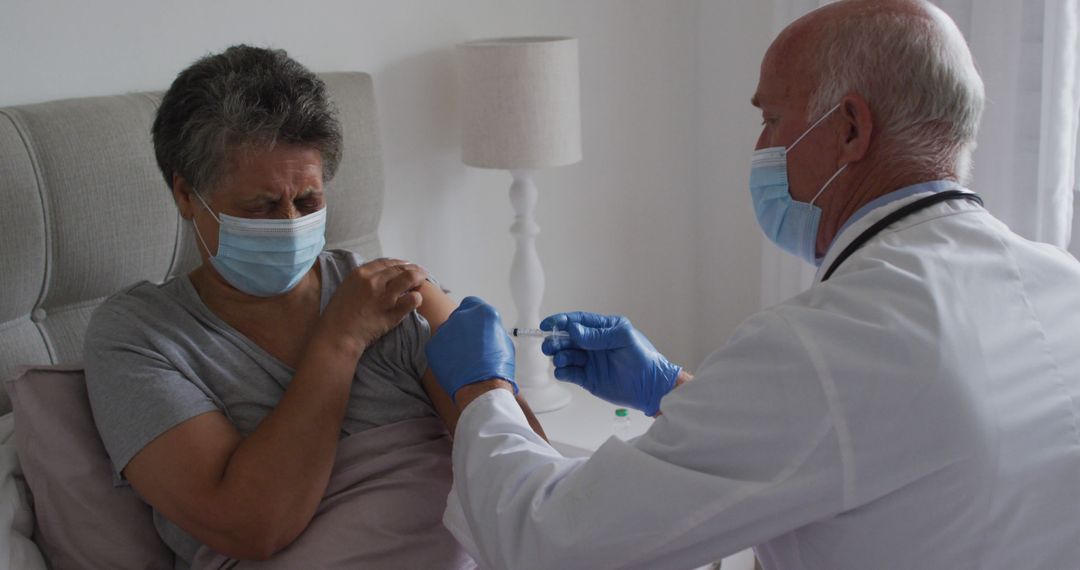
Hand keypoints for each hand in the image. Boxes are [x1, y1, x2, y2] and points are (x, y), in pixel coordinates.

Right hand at [318, 258, 428, 354]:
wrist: (338, 336)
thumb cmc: (339, 315)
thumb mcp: (347, 288)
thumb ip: (363, 279)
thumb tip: (380, 275)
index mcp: (360, 273)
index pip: (387, 262)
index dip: (400, 263)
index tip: (407, 265)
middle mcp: (373, 281)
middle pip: (400, 268)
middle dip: (413, 269)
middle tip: (421, 273)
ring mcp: (384, 297)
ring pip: (409, 278)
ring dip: (419, 278)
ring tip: (424, 281)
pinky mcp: (392, 313)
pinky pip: (412, 300)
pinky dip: (417, 298)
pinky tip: (417, 299)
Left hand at [425, 296, 516, 400]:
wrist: (481, 389)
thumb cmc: (497, 369)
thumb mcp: (504, 343)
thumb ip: (492, 330)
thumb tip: (485, 331)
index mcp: (483, 312)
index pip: (472, 304)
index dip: (473, 315)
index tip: (474, 325)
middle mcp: (462, 316)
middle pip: (459, 316)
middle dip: (463, 327)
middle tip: (469, 345)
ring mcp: (445, 329)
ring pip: (447, 330)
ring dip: (452, 340)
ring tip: (462, 359)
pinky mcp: (433, 344)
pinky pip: (438, 345)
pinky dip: (443, 353)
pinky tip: (453, 365)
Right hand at [540, 312, 679, 415]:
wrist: (650, 387)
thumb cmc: (642, 358)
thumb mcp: (623, 338)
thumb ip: (598, 335)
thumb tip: (573, 330)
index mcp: (603, 329)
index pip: (578, 321)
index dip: (561, 321)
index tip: (547, 324)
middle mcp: (593, 344)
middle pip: (566, 338)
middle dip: (555, 340)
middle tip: (550, 346)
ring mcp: (589, 361)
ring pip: (564, 355)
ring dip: (559, 356)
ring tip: (564, 360)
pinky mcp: (587, 379)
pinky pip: (568, 373)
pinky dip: (562, 372)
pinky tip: (565, 371)